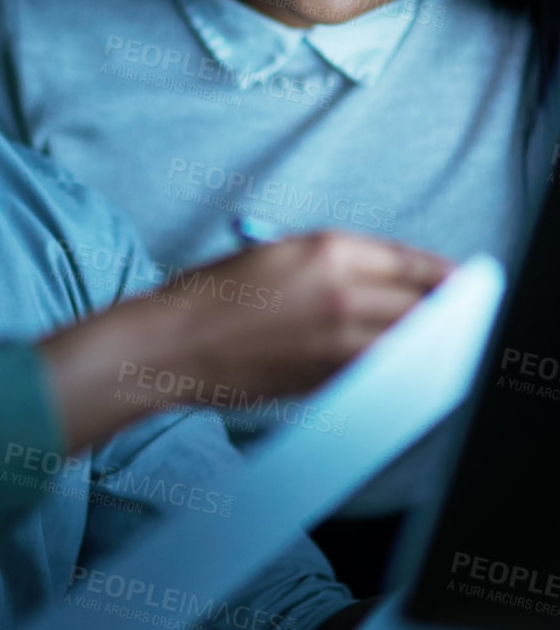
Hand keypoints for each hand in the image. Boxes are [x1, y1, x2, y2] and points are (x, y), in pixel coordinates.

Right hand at [41, 230, 450, 449]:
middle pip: (422, 306)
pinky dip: (393, 371)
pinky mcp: (326, 379)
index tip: (457, 281)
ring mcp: (338, 341)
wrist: (172, 345)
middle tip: (456, 317)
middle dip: (443, 313)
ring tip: (434, 346)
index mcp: (329, 250)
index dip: (442, 275)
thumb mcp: (278, 254)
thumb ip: (336, 263)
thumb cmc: (211, 295)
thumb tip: (387, 282)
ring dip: (425, 345)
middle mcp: (343, 293)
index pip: (411, 263)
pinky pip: (378, 374)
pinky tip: (395, 368)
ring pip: (408, 346)